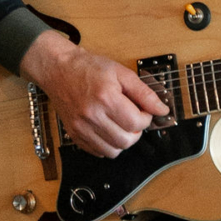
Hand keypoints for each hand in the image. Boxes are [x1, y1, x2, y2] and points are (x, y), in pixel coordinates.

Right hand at [19, 28, 166, 158]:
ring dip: (122, 140)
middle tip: (132, 118)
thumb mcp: (121, 72)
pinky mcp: (74, 134)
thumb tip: (162, 110)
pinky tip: (107, 130)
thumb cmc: (89, 68)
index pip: (136, 123)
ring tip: (120, 125)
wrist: (58, 69)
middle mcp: (92, 116)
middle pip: (126, 141)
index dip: (146, 118)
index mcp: (106, 98)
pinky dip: (107, 145)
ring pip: (113, 151)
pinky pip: (98, 152)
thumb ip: (144, 92)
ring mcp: (81, 127)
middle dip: (136, 131)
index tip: (143, 111)